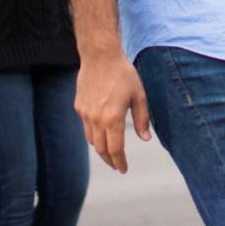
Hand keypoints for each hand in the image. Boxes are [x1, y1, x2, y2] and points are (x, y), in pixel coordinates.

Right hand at [75, 53, 150, 173]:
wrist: (100, 56)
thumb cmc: (123, 74)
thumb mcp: (139, 95)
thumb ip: (142, 119)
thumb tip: (146, 139)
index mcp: (113, 118)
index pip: (115, 150)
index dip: (120, 163)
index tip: (124, 169)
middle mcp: (96, 119)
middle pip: (102, 149)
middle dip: (110, 160)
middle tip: (117, 165)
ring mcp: (85, 113)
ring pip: (92, 140)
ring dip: (101, 149)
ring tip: (110, 152)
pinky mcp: (79, 106)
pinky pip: (86, 127)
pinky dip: (94, 135)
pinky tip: (102, 132)